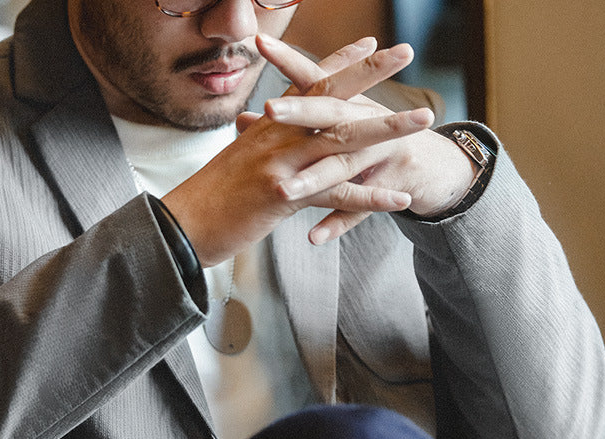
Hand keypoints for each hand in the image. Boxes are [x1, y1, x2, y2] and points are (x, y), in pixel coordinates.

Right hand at [162, 37, 436, 266]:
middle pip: (331, 99)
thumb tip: (263, 135)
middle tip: (406, 51)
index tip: (369, 45)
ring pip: (342, 141)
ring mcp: (281, 164)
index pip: (307, 85)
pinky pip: (336, 196)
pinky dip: (370, 198)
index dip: (340, 63)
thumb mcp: (233, 163)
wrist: (180, 226)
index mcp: (266, 128)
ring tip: (424, 119)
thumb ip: (256, 147)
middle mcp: (276, 136)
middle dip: (371, 74)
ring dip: (387, 129)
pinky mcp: (283, 198)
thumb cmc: (205, 200)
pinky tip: (400, 199)